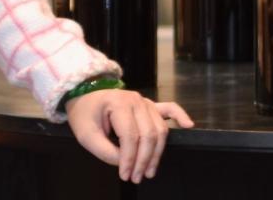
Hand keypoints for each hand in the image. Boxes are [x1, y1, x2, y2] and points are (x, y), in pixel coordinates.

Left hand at [64, 88, 194, 182]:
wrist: (84, 94)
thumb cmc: (84, 113)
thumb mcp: (86, 134)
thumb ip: (105, 151)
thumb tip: (125, 163)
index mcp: (118, 104)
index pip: (130, 136)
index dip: (129, 159)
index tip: (125, 175)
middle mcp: (135, 101)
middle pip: (148, 135)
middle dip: (143, 160)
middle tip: (137, 178)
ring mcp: (145, 101)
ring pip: (160, 130)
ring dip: (157, 153)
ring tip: (149, 171)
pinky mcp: (150, 105)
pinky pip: (170, 108)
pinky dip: (180, 116)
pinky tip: (189, 126)